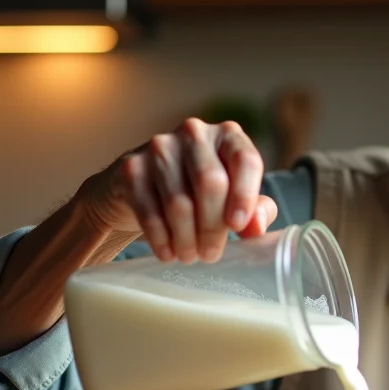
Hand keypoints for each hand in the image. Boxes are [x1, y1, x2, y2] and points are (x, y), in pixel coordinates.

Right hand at [82, 118, 277, 263]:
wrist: (143, 188)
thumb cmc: (200, 193)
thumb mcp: (234, 198)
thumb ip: (256, 210)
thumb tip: (256, 227)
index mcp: (228, 136)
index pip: (245, 160)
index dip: (244, 195)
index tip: (238, 227)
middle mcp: (194, 133)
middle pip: (210, 183)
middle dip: (212, 227)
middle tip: (210, 255)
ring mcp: (159, 147)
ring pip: (179, 202)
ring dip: (186, 238)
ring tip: (190, 256)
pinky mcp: (132, 168)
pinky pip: (149, 211)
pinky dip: (161, 238)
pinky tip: (168, 253)